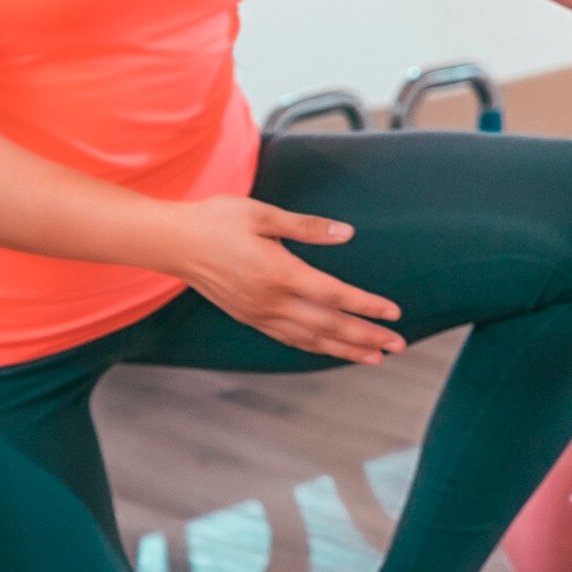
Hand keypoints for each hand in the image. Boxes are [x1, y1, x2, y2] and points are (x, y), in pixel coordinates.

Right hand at [164, 198, 406, 363]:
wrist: (173, 243)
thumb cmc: (218, 220)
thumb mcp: (264, 214)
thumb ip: (307, 227)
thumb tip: (347, 233)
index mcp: (279, 272)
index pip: (334, 295)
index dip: (367, 306)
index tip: (394, 313)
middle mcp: (271, 301)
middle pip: (328, 325)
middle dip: (366, 337)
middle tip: (398, 346)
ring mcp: (258, 313)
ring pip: (310, 339)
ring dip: (345, 349)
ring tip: (375, 358)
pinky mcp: (249, 317)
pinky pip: (289, 339)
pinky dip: (315, 347)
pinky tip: (331, 350)